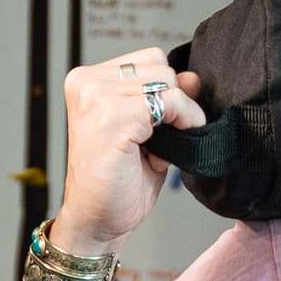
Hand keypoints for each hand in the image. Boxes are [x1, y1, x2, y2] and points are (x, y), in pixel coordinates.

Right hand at [54, 50, 206, 255]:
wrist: (96, 220)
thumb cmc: (116, 181)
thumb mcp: (148, 131)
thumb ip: (166, 99)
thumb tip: (193, 77)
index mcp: (88, 81)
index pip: (149, 59)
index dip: (165, 92)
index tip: (155, 127)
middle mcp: (87, 83)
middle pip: (161, 67)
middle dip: (171, 104)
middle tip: (154, 142)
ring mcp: (97, 98)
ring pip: (167, 82)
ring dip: (176, 117)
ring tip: (153, 149)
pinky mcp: (112, 118)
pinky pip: (169, 103)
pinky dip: (180, 126)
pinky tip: (161, 155)